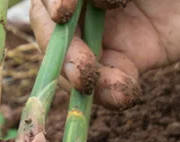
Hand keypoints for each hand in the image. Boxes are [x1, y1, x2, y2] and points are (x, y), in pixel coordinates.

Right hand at [31, 0, 179, 108]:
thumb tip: (84, 4)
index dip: (50, 6)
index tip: (64, 15)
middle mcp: (88, 8)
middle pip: (54, 34)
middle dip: (63, 54)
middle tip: (82, 69)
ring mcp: (107, 35)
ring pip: (75, 64)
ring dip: (84, 81)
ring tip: (107, 88)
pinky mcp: (129, 61)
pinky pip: (109, 83)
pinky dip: (112, 93)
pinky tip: (126, 94)